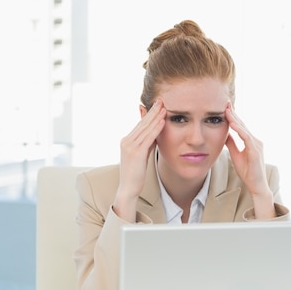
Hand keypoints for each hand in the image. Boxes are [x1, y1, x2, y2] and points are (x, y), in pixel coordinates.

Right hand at [113, 100, 165, 221]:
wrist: (128, 189)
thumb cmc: (136, 174)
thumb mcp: (141, 155)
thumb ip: (146, 143)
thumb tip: (154, 134)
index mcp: (127, 141)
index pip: (140, 124)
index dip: (149, 114)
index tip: (157, 104)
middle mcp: (126, 141)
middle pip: (142, 123)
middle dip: (152, 111)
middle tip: (161, 100)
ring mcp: (130, 146)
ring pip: (145, 128)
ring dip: (155, 116)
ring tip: (164, 107)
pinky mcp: (136, 153)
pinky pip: (148, 138)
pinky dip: (156, 128)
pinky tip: (162, 121)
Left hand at [225, 103, 275, 218]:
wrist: (256, 185)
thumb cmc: (248, 172)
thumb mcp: (236, 154)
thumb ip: (232, 144)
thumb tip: (225, 134)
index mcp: (251, 141)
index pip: (241, 126)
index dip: (233, 117)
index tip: (225, 107)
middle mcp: (256, 141)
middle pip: (243, 124)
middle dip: (234, 113)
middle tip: (225, 102)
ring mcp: (257, 145)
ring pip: (244, 129)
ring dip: (235, 119)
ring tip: (227, 110)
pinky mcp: (255, 151)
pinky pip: (247, 138)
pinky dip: (239, 130)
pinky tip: (232, 124)